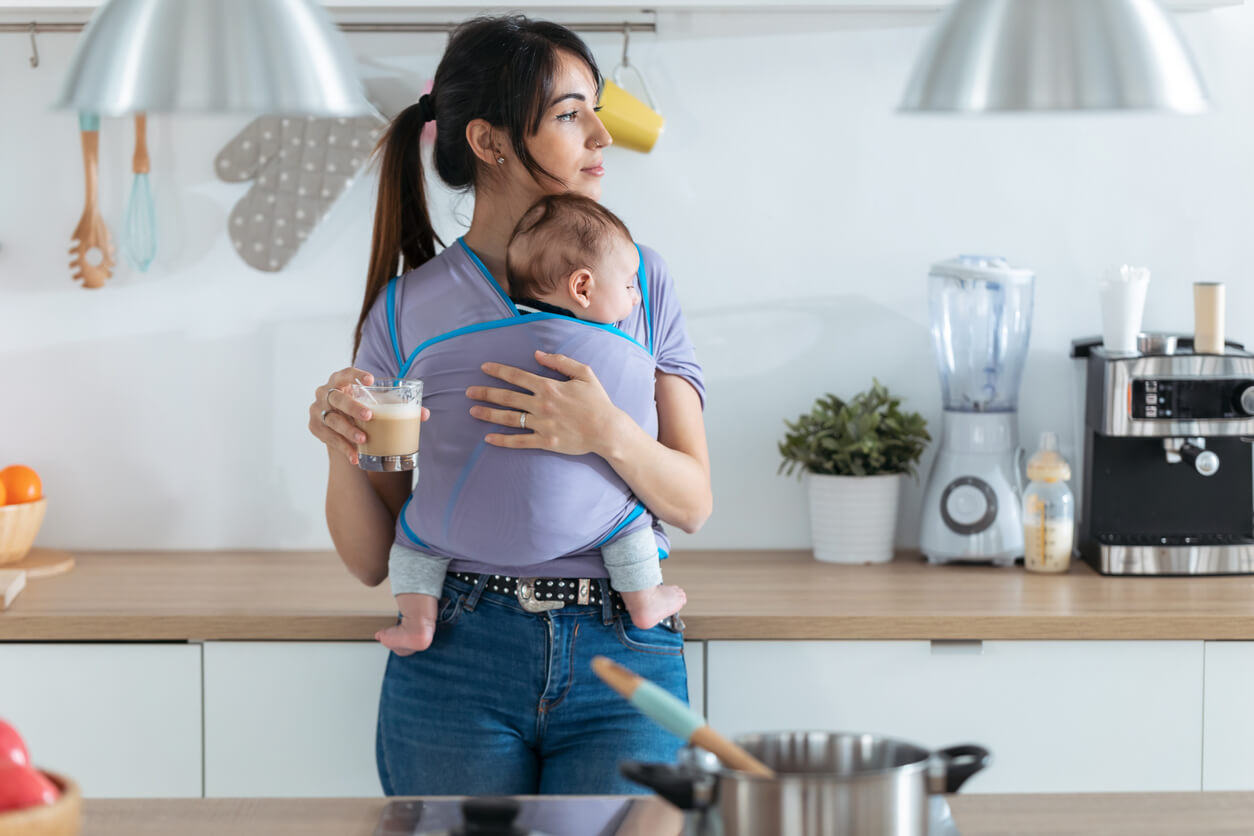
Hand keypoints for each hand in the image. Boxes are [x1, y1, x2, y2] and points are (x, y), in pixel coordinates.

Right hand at [309, 367, 429, 464]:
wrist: (338, 424)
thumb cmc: (360, 408)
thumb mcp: (374, 404)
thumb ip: (397, 406)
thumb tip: (425, 415)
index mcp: (340, 381)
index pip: (345, 373)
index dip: (356, 375)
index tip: (371, 380)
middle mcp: (325, 393)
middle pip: (337, 398)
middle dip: (352, 407)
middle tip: (369, 416)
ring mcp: (317, 410)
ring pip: (332, 420)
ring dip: (348, 431)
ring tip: (364, 440)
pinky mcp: (315, 428)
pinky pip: (329, 439)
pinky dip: (343, 448)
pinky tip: (355, 456)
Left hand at [466, 350, 626, 456]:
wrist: (607, 429)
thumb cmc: (597, 401)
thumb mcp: (584, 373)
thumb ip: (560, 361)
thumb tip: (537, 354)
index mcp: (549, 386)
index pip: (517, 376)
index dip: (498, 371)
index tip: (483, 368)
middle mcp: (541, 404)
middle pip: (507, 397)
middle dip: (485, 393)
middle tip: (468, 392)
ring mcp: (542, 424)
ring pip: (509, 418)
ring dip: (488, 414)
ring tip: (473, 412)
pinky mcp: (545, 441)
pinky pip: (519, 441)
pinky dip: (503, 440)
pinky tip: (488, 438)